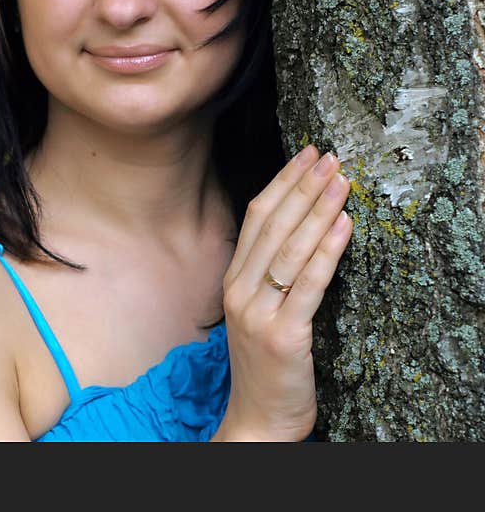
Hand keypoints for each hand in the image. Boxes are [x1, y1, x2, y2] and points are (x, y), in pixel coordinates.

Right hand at [215, 144, 352, 440]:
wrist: (257, 420)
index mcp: (232, 281)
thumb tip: (297, 231)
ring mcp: (258, 312)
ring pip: (290, 249)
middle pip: (272, 226)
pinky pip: (308, 285)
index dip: (282, 183)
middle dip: (303, 187)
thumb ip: (267, 275)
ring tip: (342, 180)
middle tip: (329, 157)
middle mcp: (240, 291)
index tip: (306, 157)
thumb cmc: (264, 365)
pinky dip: (327, 251)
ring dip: (319, 209)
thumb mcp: (256, 313)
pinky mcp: (283, 335)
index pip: (256, 219)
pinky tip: (343, 226)